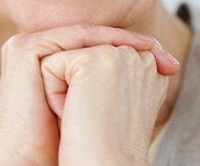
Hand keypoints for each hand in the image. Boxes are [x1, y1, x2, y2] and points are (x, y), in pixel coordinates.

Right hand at [0, 25, 170, 165]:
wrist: (32, 158)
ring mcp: (27, 47)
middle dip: (132, 43)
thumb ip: (109, 83)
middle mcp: (36, 51)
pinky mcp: (24, 48)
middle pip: (92, 39)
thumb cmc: (64, 142)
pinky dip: (101, 40)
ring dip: (120, 39)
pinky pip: (70, 37)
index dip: (130, 50)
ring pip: (84, 36)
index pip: (94, 47)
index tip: (168, 64)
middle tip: (166, 56)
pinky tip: (128, 48)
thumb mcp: (94, 107)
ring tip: (152, 48)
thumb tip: (152, 71)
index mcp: (47, 62)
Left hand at [41, 43, 176, 164]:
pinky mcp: (90, 59)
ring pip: (66, 60)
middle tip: (97, 119)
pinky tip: (73, 114)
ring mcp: (116, 54)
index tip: (106, 119)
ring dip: (65, 90)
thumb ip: (118, 74)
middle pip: (82, 57)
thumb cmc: (108, 145)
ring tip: (85, 116)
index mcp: (149, 66)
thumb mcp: (119, 102)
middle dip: (78, 86)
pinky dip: (53, 94)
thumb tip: (93, 58)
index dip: (92, 89)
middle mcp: (138, 56)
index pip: (100, 59)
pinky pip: (51, 65)